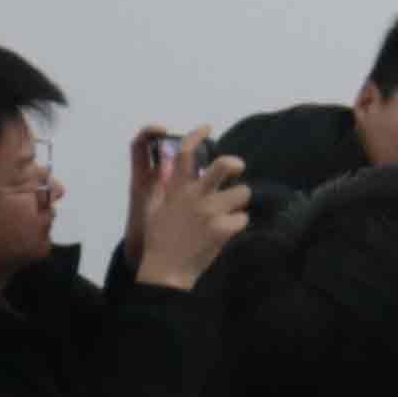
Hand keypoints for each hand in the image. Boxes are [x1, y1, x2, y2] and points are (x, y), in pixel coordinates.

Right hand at [129, 143, 249, 289]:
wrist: (165, 270)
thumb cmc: (160, 239)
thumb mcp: (154, 208)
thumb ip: (162, 187)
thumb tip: (166, 167)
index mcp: (176, 189)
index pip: (184, 154)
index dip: (196, 136)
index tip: (207, 127)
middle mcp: (194, 196)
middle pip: (224, 165)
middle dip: (235, 163)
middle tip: (238, 167)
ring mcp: (210, 211)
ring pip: (242, 193)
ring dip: (238, 203)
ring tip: (226, 214)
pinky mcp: (222, 228)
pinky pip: (243, 218)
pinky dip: (238, 225)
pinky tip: (224, 234)